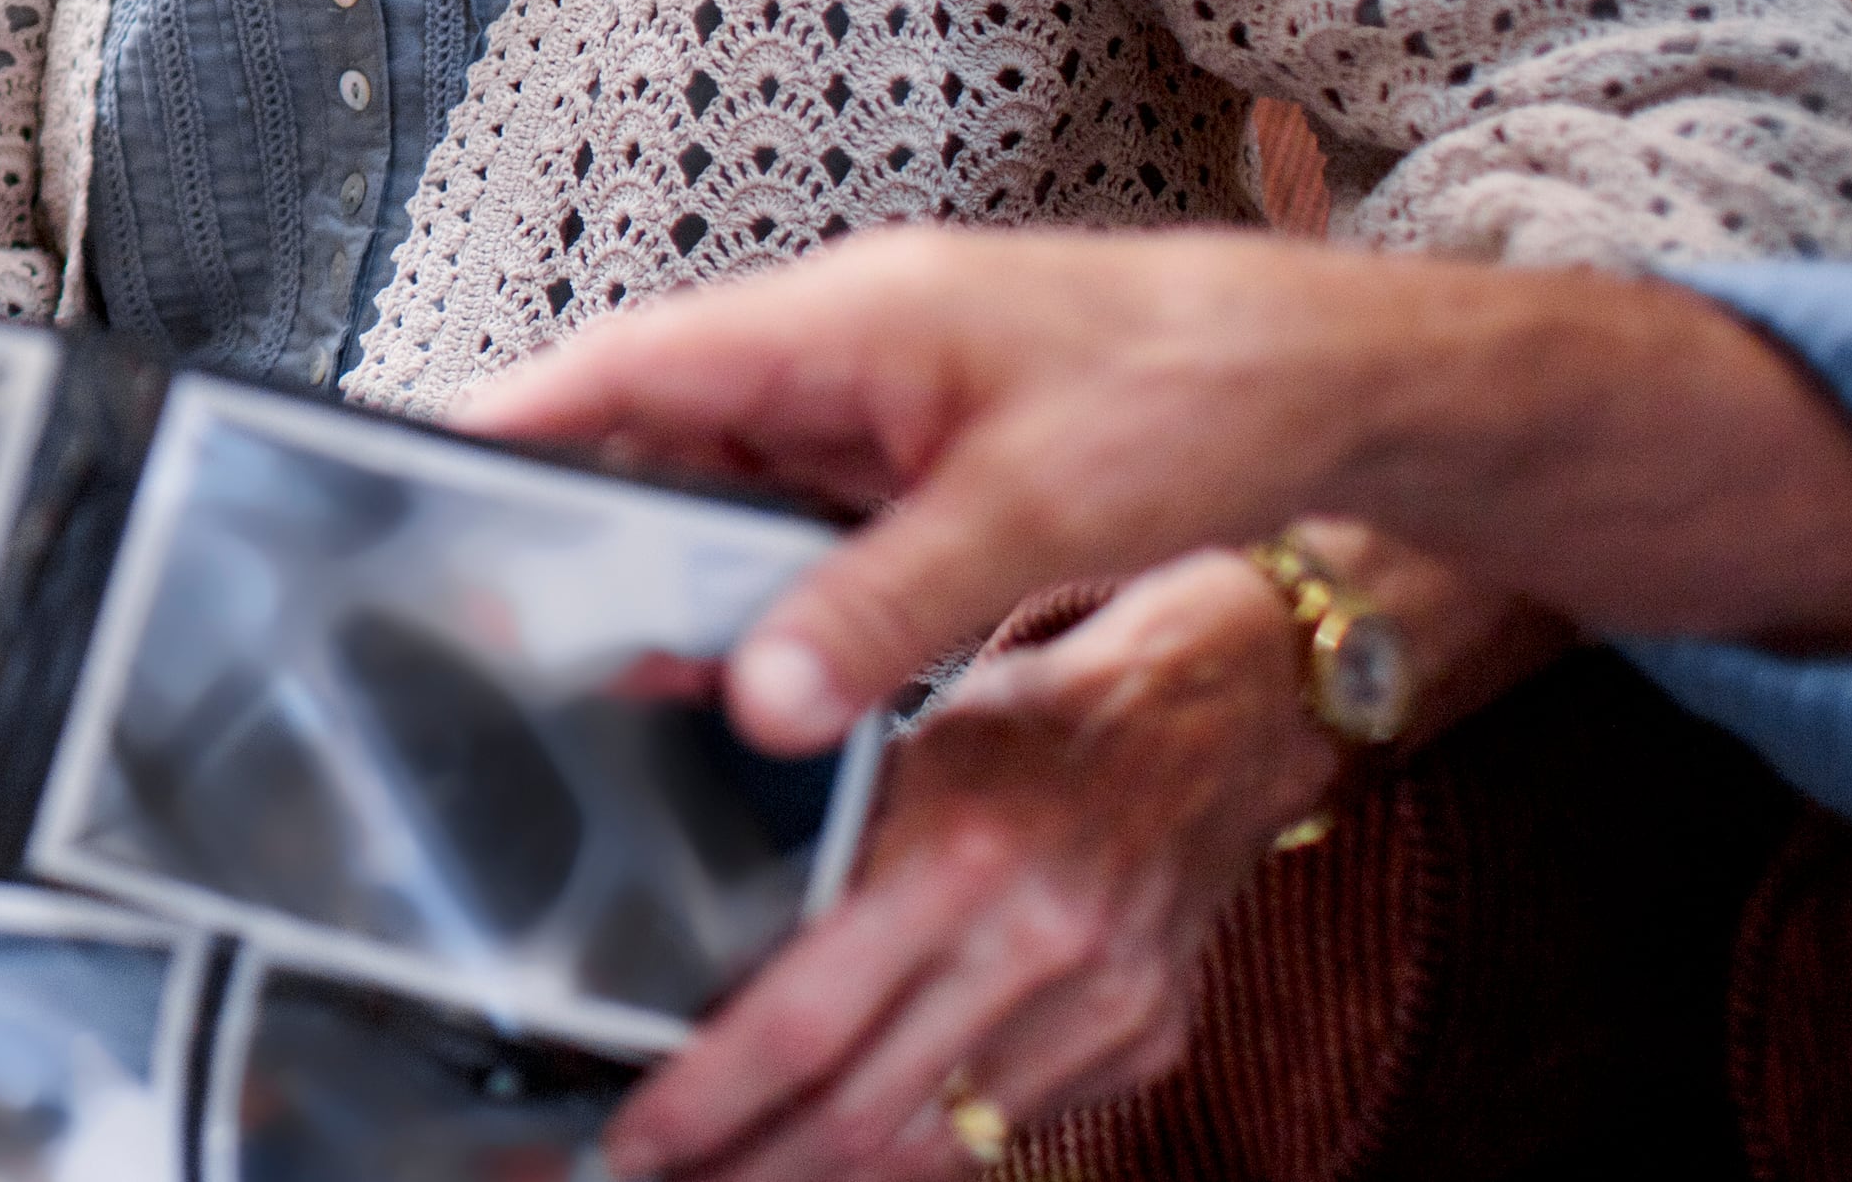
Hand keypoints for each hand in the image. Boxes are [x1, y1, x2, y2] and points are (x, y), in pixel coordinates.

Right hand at [456, 224, 1851, 742]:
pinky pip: (793, 518)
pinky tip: (738, 661)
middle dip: (570, 510)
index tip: (409, 462)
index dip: (512, 416)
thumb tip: (756, 701)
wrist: (1335, 376)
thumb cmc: (1199, 392)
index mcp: (841, 320)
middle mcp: (836, 349)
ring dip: (667, 558)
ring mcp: (873, 400)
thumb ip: (884, 609)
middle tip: (478, 602)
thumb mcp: (1035, 512)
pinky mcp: (913, 454)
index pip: (629, 365)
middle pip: (653, 429)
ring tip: (588, 652)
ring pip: (721, 483)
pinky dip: (754, 582)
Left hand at [605, 555, 1334, 1180]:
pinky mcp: (1143, 1046)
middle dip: (746, 1170)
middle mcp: (1039, 949)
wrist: (1217, 721)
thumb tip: (643, 773)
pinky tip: (852, 1145)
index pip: (805, 1021)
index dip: (708, 1098)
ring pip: (937, 1153)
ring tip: (737, 1174)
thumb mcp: (907, 729)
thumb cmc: (1040, 715)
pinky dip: (923, 1148)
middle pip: (863, 1119)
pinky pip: (1009, 1130)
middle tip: (658, 1179)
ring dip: (825, 1179)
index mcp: (961, 858)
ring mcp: (1103, 1012)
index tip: (633, 1137)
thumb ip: (798, 801)